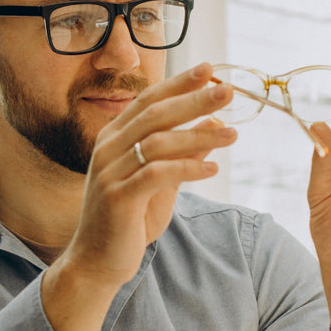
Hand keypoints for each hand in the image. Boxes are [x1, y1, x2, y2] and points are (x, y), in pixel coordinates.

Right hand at [59, 62, 236, 288]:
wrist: (97, 261)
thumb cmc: (129, 220)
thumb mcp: (161, 183)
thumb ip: (183, 153)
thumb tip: (215, 124)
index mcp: (114, 138)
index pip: (147, 100)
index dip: (177, 83)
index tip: (208, 69)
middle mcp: (107, 148)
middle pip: (154, 114)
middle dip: (192, 100)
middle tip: (227, 91)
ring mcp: (109, 172)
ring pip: (157, 142)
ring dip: (198, 136)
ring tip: (232, 135)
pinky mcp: (117, 197)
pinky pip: (156, 175)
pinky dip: (186, 169)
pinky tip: (212, 169)